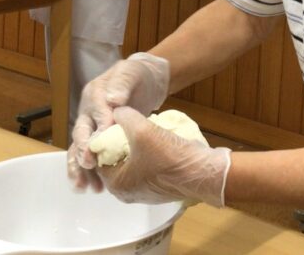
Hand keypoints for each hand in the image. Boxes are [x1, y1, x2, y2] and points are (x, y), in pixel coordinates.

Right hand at [69, 53, 170, 186]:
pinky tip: (92, 188)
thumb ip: (122, 84)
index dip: (98, 127)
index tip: (101, 142)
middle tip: (89, 165)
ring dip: (81, 168)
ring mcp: (91, 126)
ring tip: (85, 187)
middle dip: (83, 151)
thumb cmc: (136, 76)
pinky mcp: (99, 139)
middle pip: (81, 134)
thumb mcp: (130, 74)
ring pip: (80, 149)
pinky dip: (88, 173)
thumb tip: (113, 99)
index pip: (94, 112)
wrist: (144, 81)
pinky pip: (90, 156)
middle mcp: (88, 111)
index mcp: (94, 94)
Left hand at [97, 106, 230, 206]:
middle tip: (127, 124)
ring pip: (132, 164)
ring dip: (135, 148)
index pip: (99, 159)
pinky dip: (148, 155)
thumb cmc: (170, 157)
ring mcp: (145, 192)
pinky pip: (147, 169)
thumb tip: (117, 110)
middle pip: (115, 162)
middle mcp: (127, 193)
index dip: (104, 138)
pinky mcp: (160, 188)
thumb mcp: (143, 130)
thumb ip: (125, 117)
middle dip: (119, 143)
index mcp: (117, 184)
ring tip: (143, 130)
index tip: (112, 122)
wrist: (204, 174)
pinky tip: (157, 141)